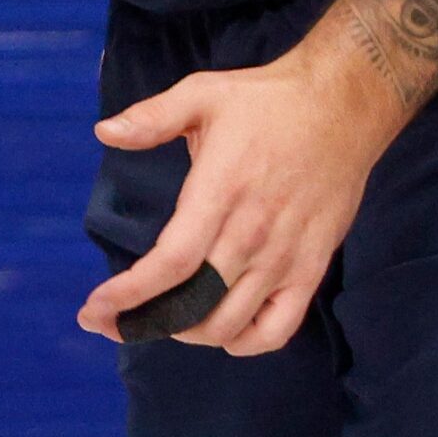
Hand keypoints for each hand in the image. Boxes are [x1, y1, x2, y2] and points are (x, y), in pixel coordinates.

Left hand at [76, 49, 400, 355]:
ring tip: (164, 321)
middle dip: (146, 322)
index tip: (95, 310)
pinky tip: (222, 332)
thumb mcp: (202, 94)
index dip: (129, 294)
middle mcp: (252, 233)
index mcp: (219, 191)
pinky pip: (279, 328)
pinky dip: (246, 342)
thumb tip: (104, 132)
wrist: (342, 107)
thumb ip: (152, 117)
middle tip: (115, 323)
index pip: (171, 263)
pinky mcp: (312, 268)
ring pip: (231, 324)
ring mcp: (285, 256)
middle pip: (194, 302)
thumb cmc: (266, 101)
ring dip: (190, 335)